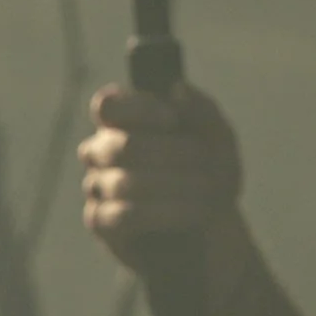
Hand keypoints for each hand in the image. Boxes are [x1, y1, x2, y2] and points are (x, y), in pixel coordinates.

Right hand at [79, 84, 246, 265]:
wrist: (212, 226)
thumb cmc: (208, 172)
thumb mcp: (218, 139)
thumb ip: (202, 111)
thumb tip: (177, 89)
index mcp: (122, 121)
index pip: (108, 105)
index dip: (138, 109)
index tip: (172, 119)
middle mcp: (101, 150)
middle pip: (122, 146)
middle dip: (170, 153)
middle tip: (204, 161)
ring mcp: (97, 186)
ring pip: (126, 182)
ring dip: (175, 185)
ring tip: (207, 189)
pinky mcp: (101, 222)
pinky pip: (126, 215)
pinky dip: (166, 213)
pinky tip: (193, 213)